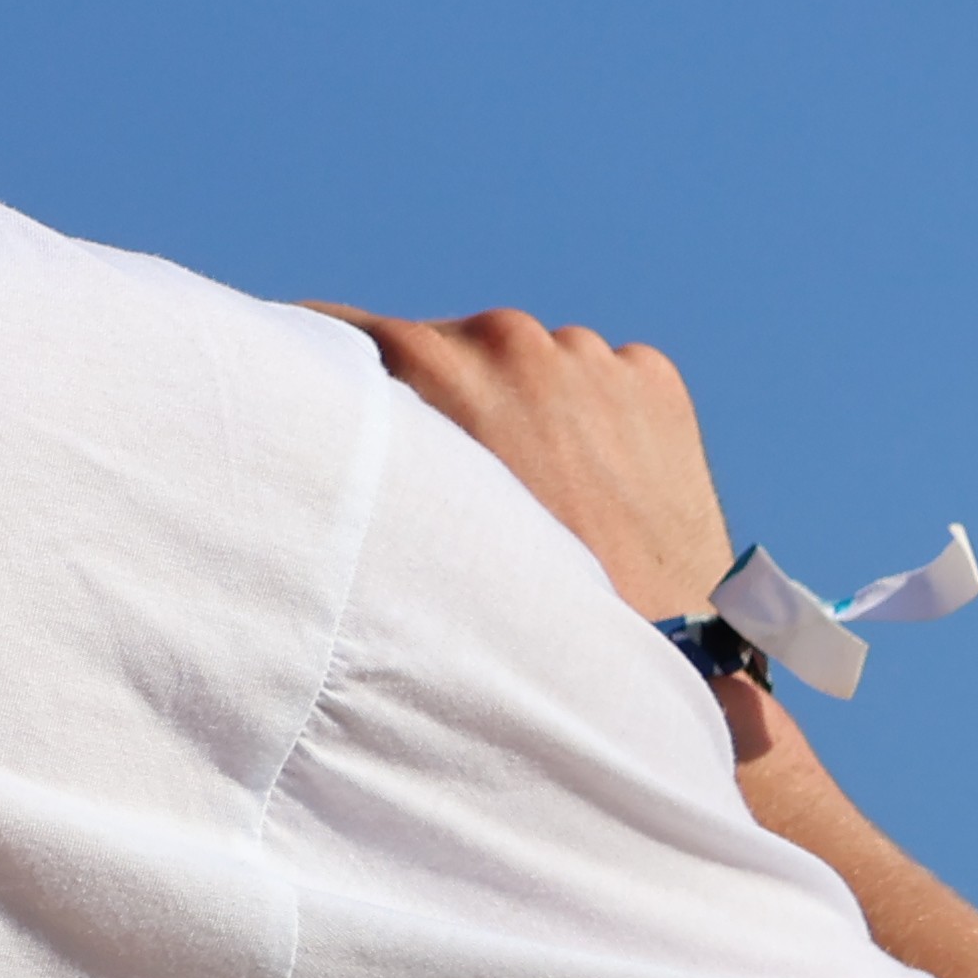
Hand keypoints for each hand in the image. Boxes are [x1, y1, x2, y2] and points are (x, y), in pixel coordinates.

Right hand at [308, 305, 732, 620]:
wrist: (656, 644)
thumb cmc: (510, 610)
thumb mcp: (407, 528)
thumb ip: (373, 454)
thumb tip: (342, 428)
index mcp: (433, 361)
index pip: (351, 333)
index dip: (328, 365)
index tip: (321, 396)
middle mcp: (512, 339)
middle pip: (450, 349)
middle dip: (442, 399)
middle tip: (453, 479)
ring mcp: (591, 355)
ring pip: (530, 366)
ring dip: (522, 408)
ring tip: (534, 493)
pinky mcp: (652, 378)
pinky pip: (601, 379)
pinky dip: (591, 420)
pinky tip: (591, 487)